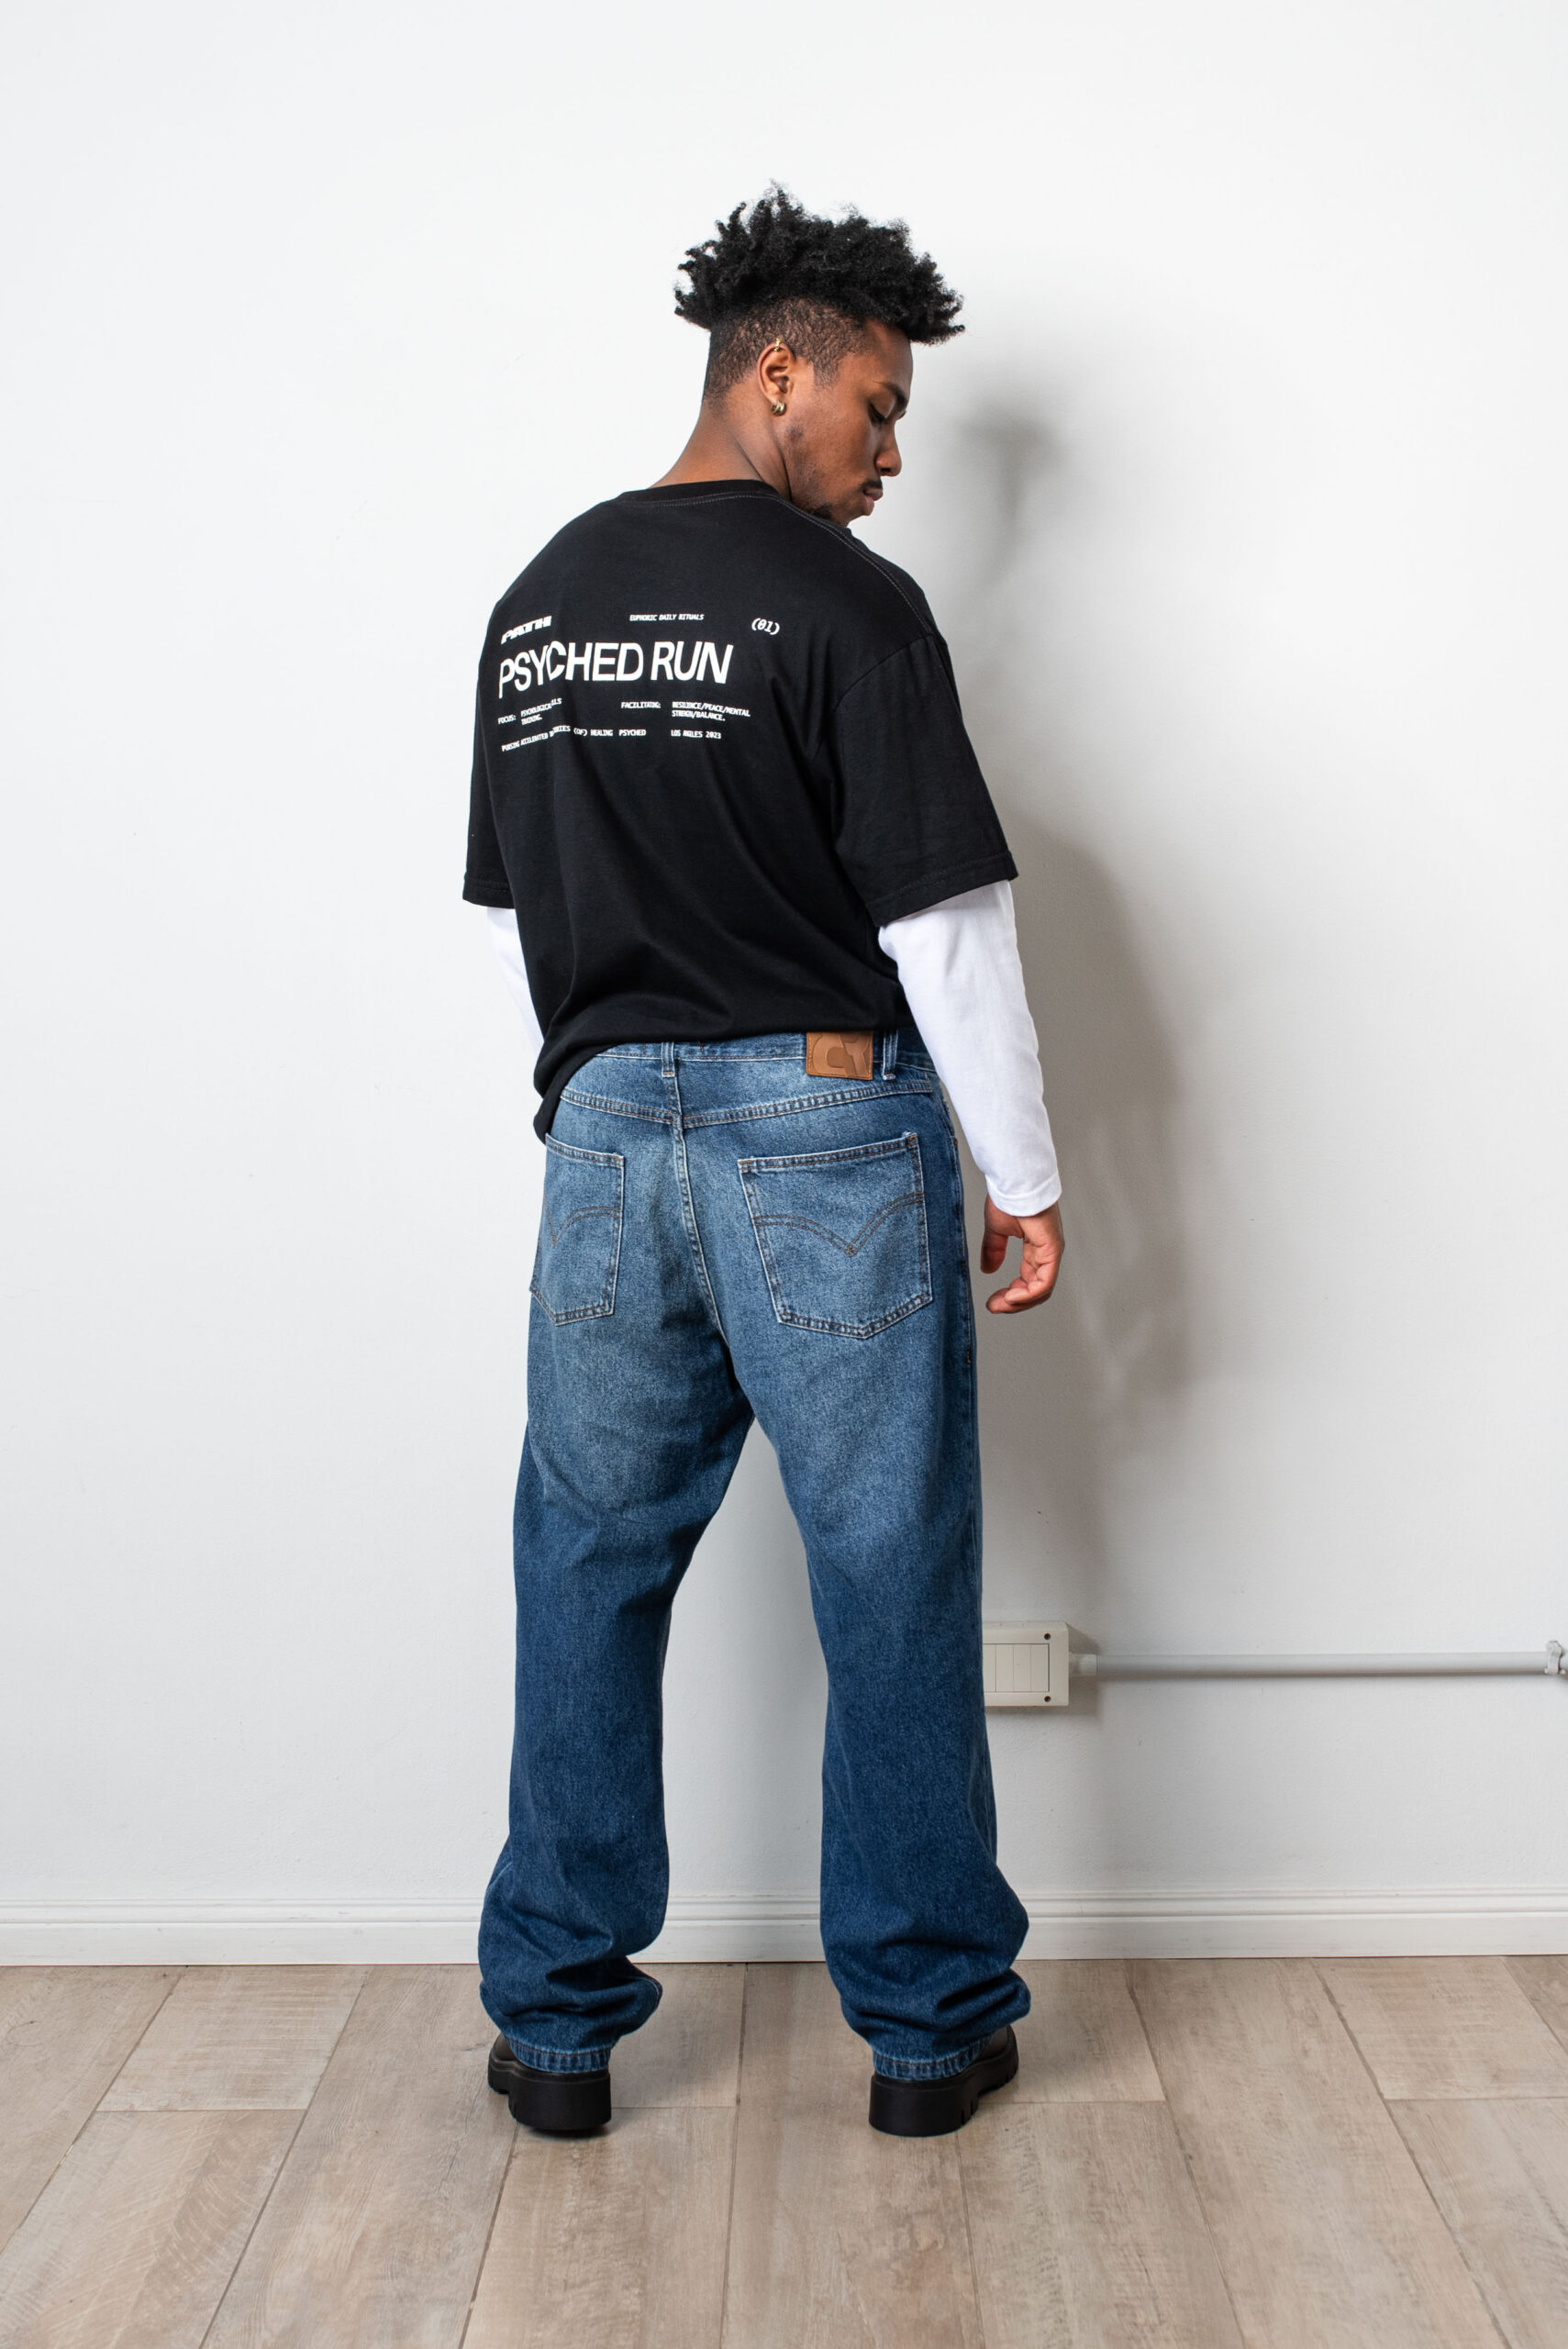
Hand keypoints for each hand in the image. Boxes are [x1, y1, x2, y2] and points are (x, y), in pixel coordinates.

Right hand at [980, 1197, 1063, 1313]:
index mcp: (1036, 1248)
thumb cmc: (1008, 1197)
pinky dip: (1028, 1294)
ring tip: (999, 1304)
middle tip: (993, 1307)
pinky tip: (1011, 1297)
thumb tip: (988, 1270)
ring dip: (1019, 1302)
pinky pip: (1044, 1282)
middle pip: (1036, 1290)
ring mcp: (1052, 1252)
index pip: (1029, 1281)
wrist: (1014, 1181)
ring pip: (1041, 1290)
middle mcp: (1047, 1252)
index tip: (993, 1300)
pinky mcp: (1052, 1250)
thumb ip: (994, 1250)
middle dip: (1014, 1303)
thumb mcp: (996, 1230)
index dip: (1012, 1295)